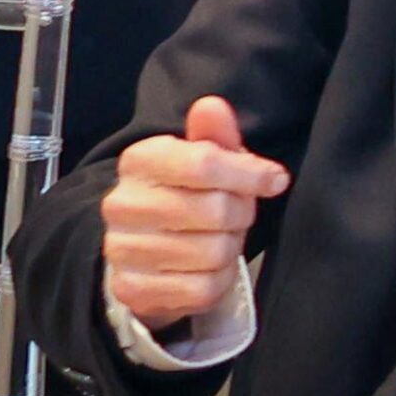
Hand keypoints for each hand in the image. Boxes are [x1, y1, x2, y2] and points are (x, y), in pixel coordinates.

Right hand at [100, 96, 287, 330]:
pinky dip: (218, 281)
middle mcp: (122, 203)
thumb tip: (212, 105)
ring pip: (212, 252)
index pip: (205, 162)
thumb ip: (215, 135)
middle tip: (239, 215)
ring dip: (229, 249)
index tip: (274, 180)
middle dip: (241, 213)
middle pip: (215, 210)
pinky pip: (202, 289)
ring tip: (220, 240)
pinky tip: (208, 269)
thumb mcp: (204, 158)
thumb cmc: (187, 196)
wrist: (145, 254)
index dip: (250, 173)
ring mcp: (122, 249)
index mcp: (140, 161)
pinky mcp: (133, 290)